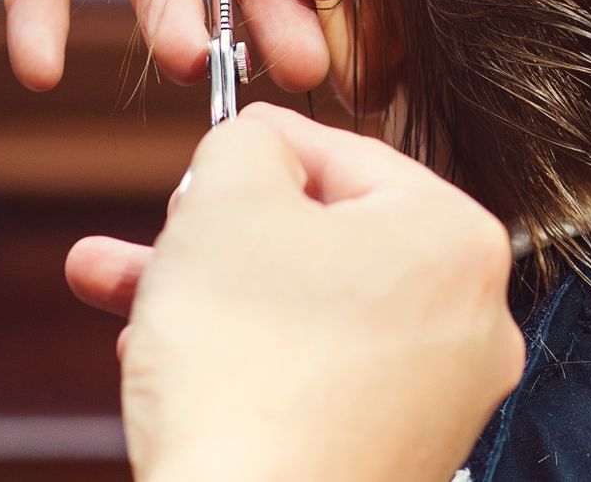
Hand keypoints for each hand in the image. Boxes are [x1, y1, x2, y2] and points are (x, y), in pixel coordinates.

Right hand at [66, 104, 524, 481]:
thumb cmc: (246, 366)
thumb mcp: (227, 200)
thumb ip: (246, 141)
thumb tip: (259, 141)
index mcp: (457, 237)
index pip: (344, 154)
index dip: (255, 152)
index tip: (199, 168)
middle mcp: (474, 317)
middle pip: (324, 240)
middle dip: (219, 233)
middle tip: (158, 232)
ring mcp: (442, 398)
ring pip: (307, 313)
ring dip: (210, 294)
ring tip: (115, 286)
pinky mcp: (397, 457)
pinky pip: (314, 383)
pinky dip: (243, 363)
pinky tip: (160, 360)